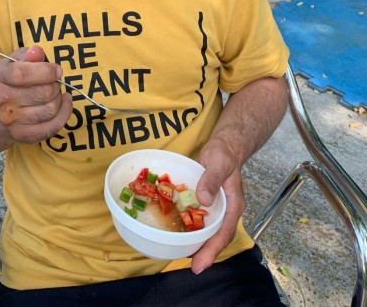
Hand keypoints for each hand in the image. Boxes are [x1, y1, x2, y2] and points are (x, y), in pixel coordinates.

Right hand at [0, 45, 72, 143]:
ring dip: (58, 98)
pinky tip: (64, 102)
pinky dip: (64, 113)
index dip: (46, 71)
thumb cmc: (11, 80)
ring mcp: (12, 121)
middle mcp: (2, 101)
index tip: (57, 70)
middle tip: (54, 81)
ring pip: (51, 109)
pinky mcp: (23, 136)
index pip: (22, 74)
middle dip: (55, 84)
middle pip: (44, 92)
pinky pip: (53, 126)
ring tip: (53, 92)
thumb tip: (37, 52)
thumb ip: (27, 54)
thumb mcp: (14, 61)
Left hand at [189, 139, 245, 273]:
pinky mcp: (208, 204)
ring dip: (199, 244)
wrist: (224, 147)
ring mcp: (218, 208)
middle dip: (206, 253)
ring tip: (183, 255)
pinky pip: (201, 220)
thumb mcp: (218, 162)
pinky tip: (180, 233)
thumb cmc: (223, 153)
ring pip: (210, 231)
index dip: (213, 249)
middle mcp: (226, 210)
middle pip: (218, 237)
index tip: (201, 263)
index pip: (224, 232)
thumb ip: (211, 179)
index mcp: (233, 204)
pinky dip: (192, 229)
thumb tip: (203, 200)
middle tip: (193, 267)